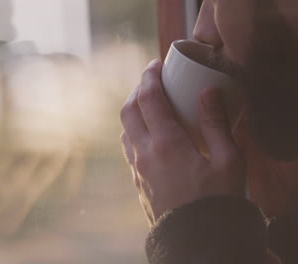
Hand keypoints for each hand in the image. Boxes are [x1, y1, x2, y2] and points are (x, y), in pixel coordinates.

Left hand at [120, 60, 245, 225]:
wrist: (197, 240)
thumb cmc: (217, 201)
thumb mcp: (228, 160)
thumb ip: (216, 123)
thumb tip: (208, 92)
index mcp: (166, 144)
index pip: (148, 98)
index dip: (149, 77)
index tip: (155, 65)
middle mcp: (144, 153)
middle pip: (128, 110)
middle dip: (137, 90)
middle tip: (151, 81)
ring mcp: (137, 168)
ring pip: (124, 129)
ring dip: (132, 111)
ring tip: (149, 104)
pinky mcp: (137, 181)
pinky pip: (128, 147)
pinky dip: (134, 130)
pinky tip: (149, 133)